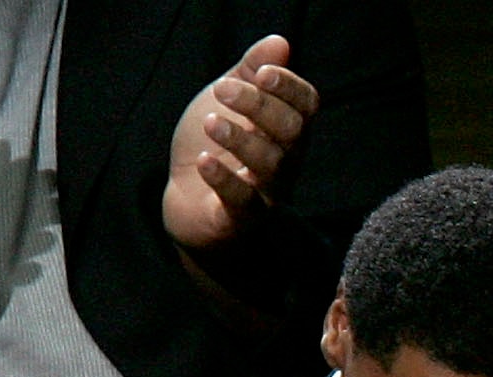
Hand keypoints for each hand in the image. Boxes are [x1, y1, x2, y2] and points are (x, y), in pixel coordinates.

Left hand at [163, 36, 320, 254]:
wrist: (187, 200)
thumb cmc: (213, 145)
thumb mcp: (228, 98)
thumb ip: (251, 70)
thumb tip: (279, 42)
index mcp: (286, 129)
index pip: (306, 105)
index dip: (290, 87)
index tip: (263, 74)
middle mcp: (285, 161)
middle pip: (291, 131)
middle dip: (259, 105)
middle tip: (221, 90)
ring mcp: (267, 192)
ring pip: (272, 165)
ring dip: (240, 138)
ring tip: (210, 122)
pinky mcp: (241, 219)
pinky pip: (243, 202)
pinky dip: (224, 179)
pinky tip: (204, 161)